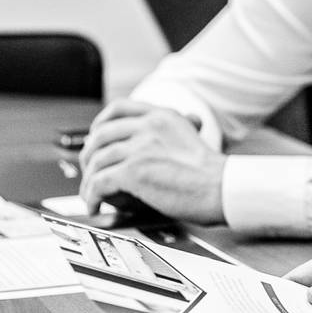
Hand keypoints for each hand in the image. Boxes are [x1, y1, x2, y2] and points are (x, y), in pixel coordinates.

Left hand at [78, 100, 226, 223]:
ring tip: (92, 195)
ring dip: (89, 181)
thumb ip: (174, 132)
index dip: (100, 123)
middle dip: (89, 155)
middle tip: (90, 171)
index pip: (119, 108)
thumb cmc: (212, 172)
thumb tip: (168, 135)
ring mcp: (139, 147)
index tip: (95, 137)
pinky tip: (96, 204)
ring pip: (97, 161)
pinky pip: (98, 183)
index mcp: (162, 116)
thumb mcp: (191, 138)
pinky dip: (91, 196)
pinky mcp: (133, 171)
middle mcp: (148, 126)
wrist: (222, 187)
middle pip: (100, 135)